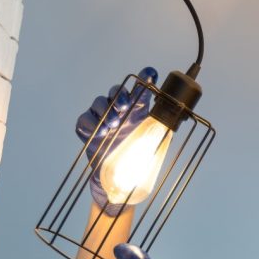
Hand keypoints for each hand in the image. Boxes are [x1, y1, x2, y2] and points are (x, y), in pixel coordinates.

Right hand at [75, 67, 158, 214]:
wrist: (119, 184)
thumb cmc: (136, 162)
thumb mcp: (150, 146)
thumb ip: (158, 131)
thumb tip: (174, 122)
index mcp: (137, 112)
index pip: (139, 90)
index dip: (144, 78)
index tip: (151, 75)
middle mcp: (119, 112)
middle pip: (116, 92)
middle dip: (120, 96)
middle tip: (125, 106)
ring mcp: (102, 120)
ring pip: (99, 103)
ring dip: (106, 110)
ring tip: (113, 125)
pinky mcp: (88, 132)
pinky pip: (84, 121)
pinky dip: (90, 124)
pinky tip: (98, 133)